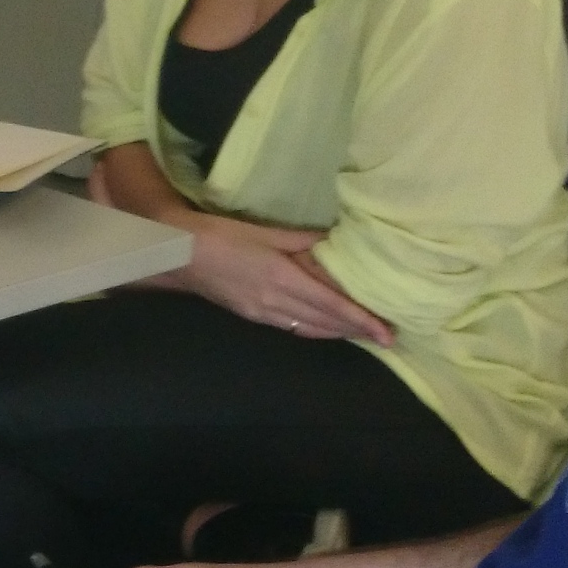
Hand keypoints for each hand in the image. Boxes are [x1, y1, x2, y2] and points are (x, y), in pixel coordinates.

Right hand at [156, 215, 395, 344]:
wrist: (180, 253)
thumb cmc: (222, 235)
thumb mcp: (266, 232)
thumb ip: (303, 241)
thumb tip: (336, 243)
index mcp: (282, 278)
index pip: (332, 305)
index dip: (362, 320)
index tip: (387, 333)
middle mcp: (276, 302)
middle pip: (326, 322)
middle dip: (357, 330)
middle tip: (386, 336)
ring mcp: (263, 314)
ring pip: (311, 330)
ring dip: (339, 333)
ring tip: (364, 334)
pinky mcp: (254, 317)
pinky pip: (293, 328)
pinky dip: (316, 330)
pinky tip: (327, 327)